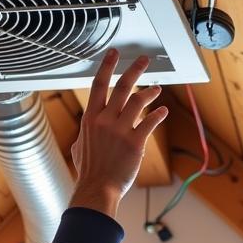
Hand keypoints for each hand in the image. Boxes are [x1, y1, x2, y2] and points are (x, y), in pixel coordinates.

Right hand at [69, 49, 167, 217]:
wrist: (97, 188)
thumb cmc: (89, 171)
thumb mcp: (79, 147)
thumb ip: (86, 133)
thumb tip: (87, 131)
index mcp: (90, 119)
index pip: (98, 85)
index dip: (106, 67)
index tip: (113, 55)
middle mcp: (105, 120)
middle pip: (121, 87)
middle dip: (134, 70)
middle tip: (143, 60)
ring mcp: (120, 130)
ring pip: (137, 101)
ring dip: (149, 92)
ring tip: (157, 89)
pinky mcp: (135, 142)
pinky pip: (150, 122)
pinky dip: (158, 115)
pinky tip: (163, 111)